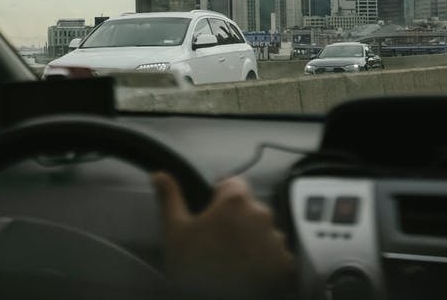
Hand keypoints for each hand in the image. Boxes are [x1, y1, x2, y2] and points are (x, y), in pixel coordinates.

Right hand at [153, 173, 295, 299]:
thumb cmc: (194, 267)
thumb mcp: (174, 231)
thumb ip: (170, 198)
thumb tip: (159, 175)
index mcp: (234, 202)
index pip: (232, 183)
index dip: (220, 195)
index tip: (211, 211)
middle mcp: (261, 215)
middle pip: (250, 208)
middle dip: (237, 220)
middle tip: (219, 242)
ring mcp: (277, 240)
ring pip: (264, 232)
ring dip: (253, 240)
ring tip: (235, 260)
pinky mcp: (287, 264)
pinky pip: (278, 255)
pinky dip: (267, 261)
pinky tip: (249, 272)